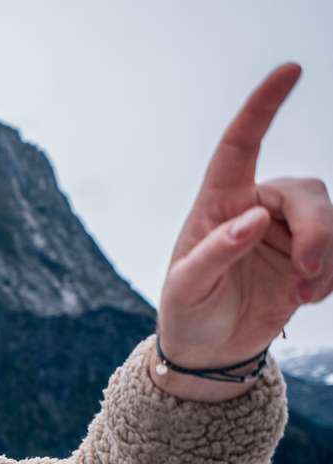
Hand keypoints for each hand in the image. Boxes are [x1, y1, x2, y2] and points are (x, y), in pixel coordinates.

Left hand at [156, 63, 332, 400]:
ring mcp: (285, 232)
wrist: (208, 351)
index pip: (240, 144)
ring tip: (302, 295)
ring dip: (326, 257)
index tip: (291, 71)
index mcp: (218, 203)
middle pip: (307, 191)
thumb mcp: (187, 287)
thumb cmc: (187, 311)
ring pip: (329, 220)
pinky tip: (306, 299)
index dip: (264, 106)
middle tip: (306, 272)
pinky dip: (331, 277)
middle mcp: (256, 208)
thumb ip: (214, 253)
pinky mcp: (308, 259)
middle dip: (318, 229)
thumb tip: (254, 219)